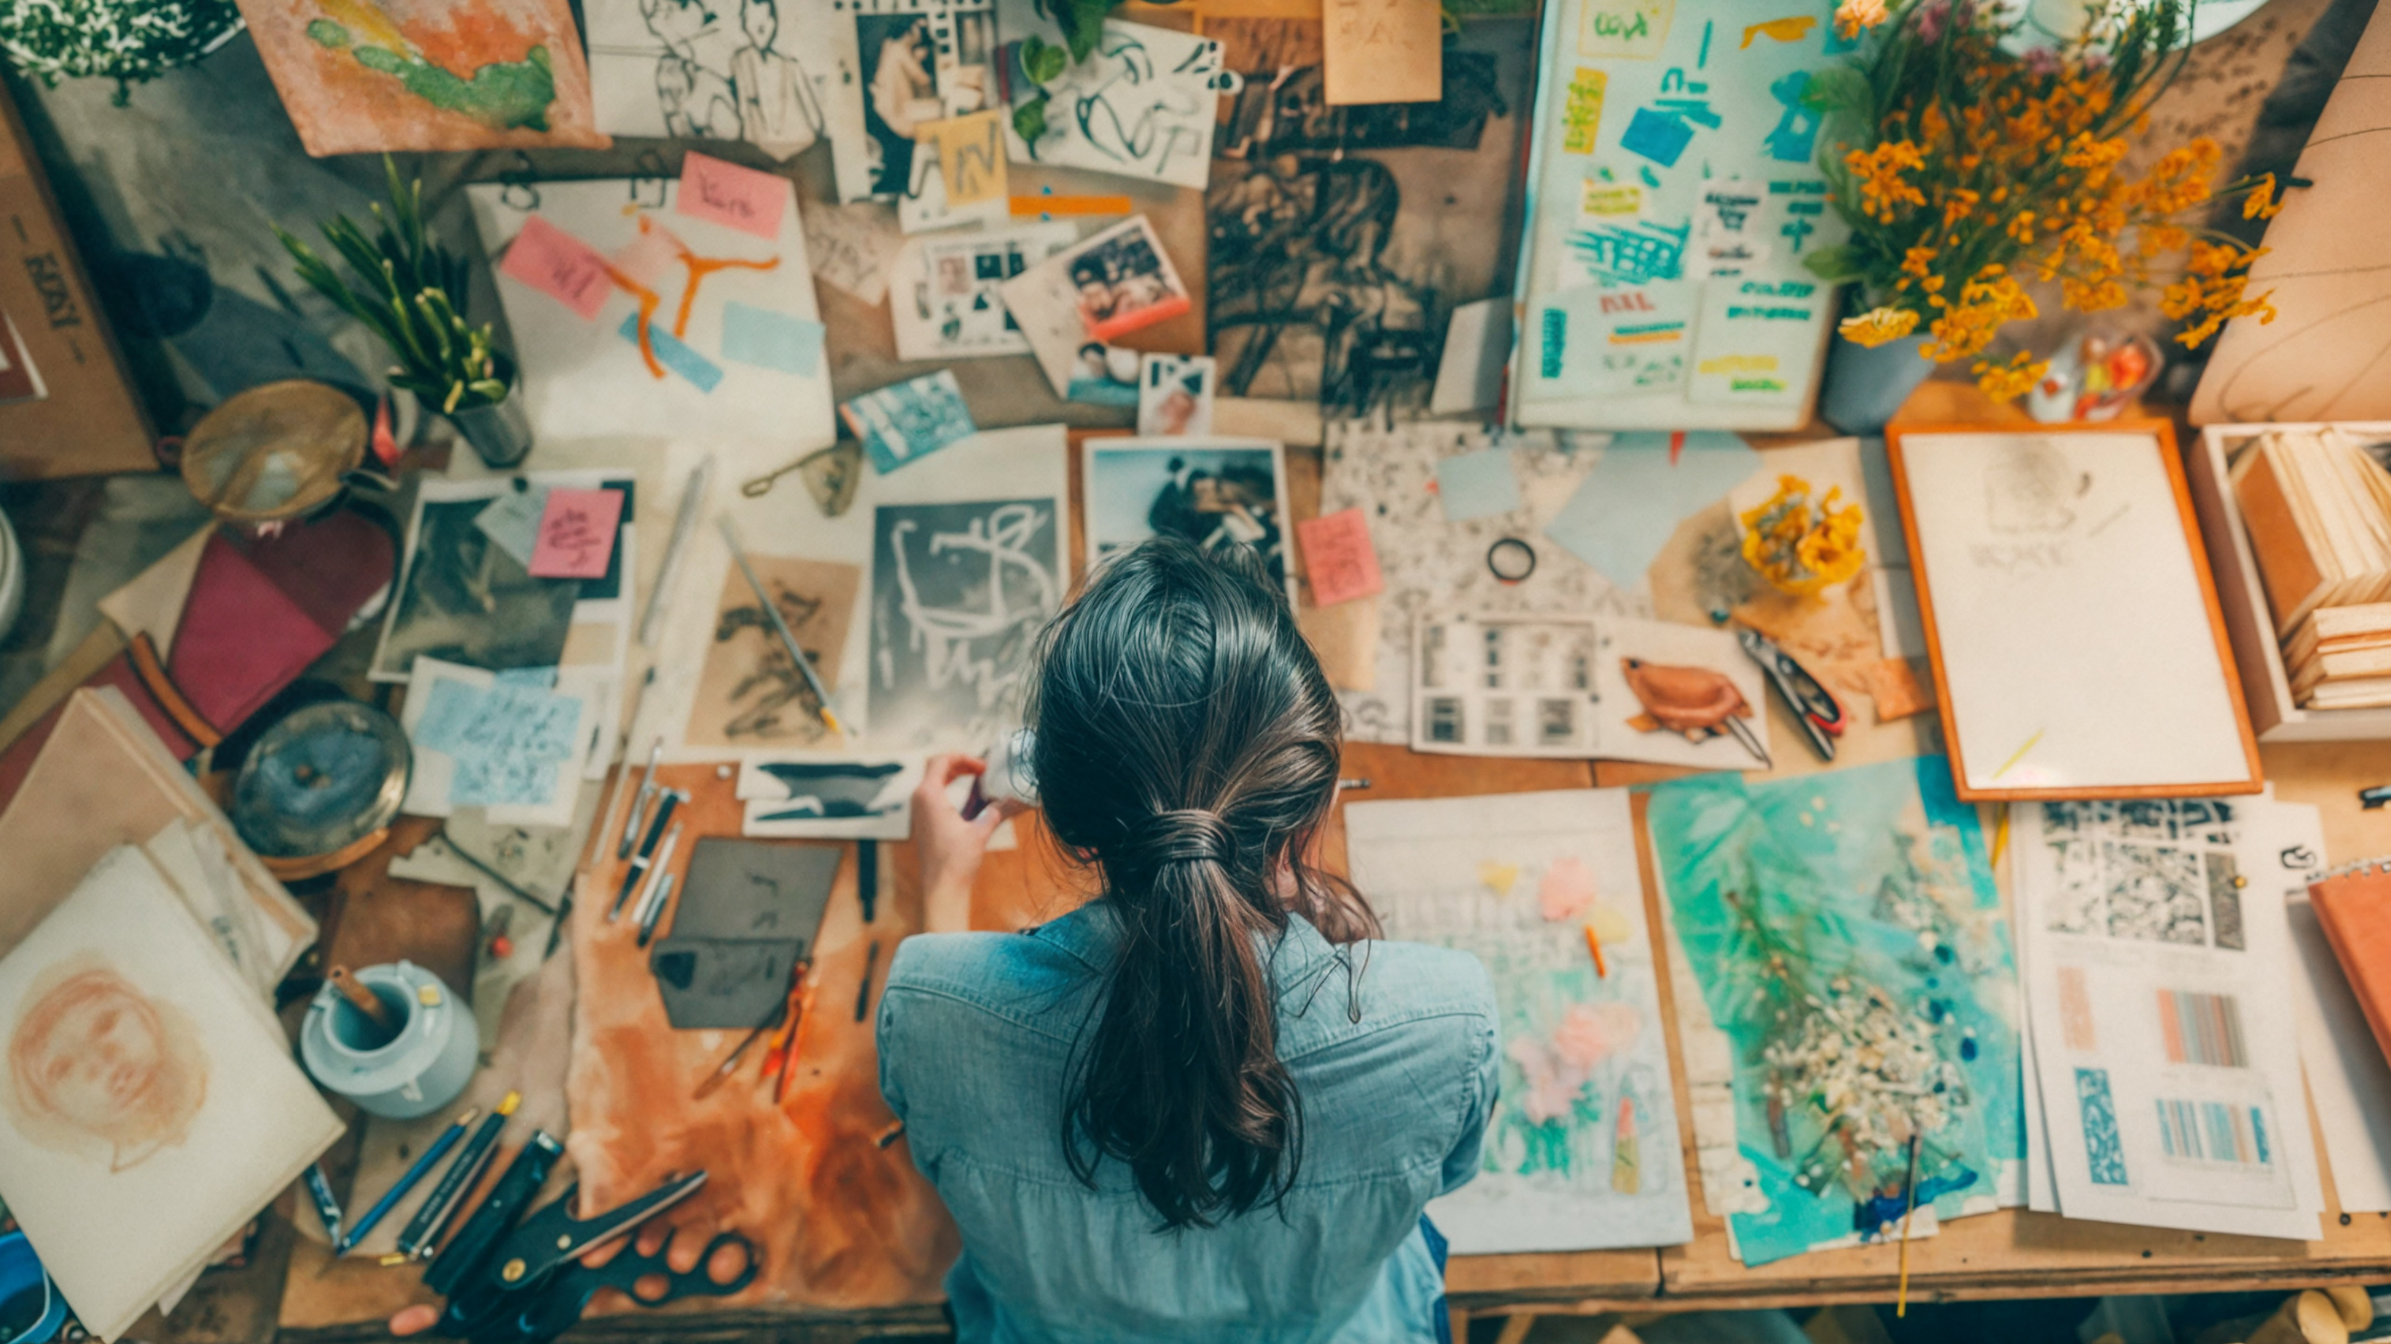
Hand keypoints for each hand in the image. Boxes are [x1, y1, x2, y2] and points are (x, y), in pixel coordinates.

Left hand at [913, 754, 1020, 933]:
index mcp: (929, 795)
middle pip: (936, 768)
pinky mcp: (923, 824)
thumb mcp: (981, 831)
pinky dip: (951, 792)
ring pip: (934, 782)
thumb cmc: (957, 861)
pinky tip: (969, 801)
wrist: (942, 888)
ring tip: (978, 781)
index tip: (983, 767)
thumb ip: (998, 811)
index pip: (941, 760)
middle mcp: (919, 800)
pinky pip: (934, 797)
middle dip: (960, 765)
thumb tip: (1019, 799)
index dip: (964, 758)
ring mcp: (919, 813)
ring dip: (955, 777)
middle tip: (982, 770)